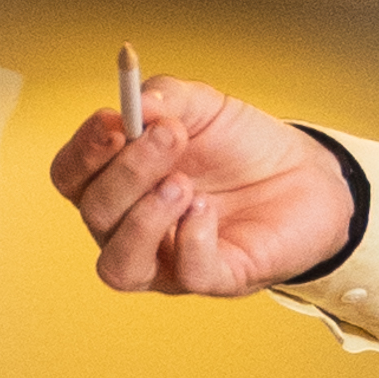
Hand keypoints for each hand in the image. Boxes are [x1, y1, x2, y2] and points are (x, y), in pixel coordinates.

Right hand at [50, 74, 354, 299]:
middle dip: (127, 172)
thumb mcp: (202, 106)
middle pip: (95, 213)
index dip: (83, 152)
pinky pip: (186, 275)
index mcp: (118, 182)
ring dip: (143, 220)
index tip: (113, 121)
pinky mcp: (214, 279)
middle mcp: (131, 228)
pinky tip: (207, 209)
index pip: (71, 177)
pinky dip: (191, 239)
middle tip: (171, 137)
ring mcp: (168, 261)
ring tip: (182, 185)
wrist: (308, 173)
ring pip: (119, 266)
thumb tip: (135, 103)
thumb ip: (166, 97)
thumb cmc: (241, 145)